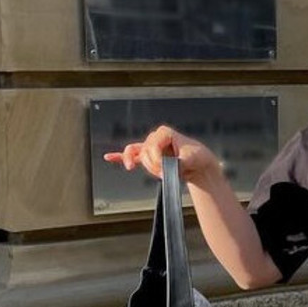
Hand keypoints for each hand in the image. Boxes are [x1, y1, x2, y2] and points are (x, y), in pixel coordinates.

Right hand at [104, 125, 220, 184]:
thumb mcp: (192, 159)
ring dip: (146, 167)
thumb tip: (168, 167)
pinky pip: (130, 155)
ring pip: (136, 156)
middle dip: (154, 166)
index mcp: (164, 132)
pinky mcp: (147, 156)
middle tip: (166, 173)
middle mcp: (154, 137)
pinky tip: (108, 158)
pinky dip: (119, 156)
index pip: (151, 147)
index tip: (166, 169)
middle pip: (143, 152)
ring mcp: (149, 146)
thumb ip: (179, 162)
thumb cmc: (197, 157)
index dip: (157, 160)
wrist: (199, 164)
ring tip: (159, 173)